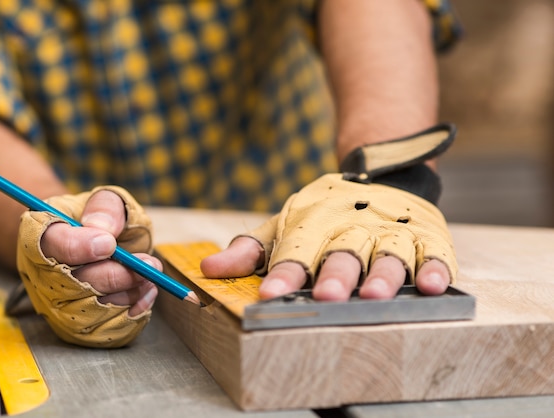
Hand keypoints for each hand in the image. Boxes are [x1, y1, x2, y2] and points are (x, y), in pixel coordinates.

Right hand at [17, 186, 156, 346]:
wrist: (99, 244)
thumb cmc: (101, 221)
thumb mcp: (106, 201)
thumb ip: (106, 208)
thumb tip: (103, 230)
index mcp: (40, 235)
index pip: (49, 244)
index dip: (77, 247)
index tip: (109, 244)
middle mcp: (42, 274)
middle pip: (72, 284)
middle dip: (115, 276)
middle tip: (148, 265)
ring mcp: (57, 304)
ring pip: (91, 311)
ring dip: (128, 294)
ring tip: (150, 277)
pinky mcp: (77, 325)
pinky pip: (104, 329)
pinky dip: (132, 313)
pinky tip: (146, 294)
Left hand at [201, 174, 456, 301]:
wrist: (378, 173)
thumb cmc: (324, 211)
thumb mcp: (284, 224)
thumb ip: (249, 249)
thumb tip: (208, 270)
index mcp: (313, 226)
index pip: (295, 253)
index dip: (284, 274)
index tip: (270, 295)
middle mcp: (351, 229)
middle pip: (343, 254)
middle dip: (335, 275)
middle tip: (328, 296)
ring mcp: (390, 231)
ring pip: (388, 254)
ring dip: (384, 275)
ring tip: (376, 295)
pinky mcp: (425, 234)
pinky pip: (434, 252)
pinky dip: (436, 268)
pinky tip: (434, 286)